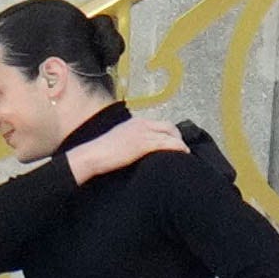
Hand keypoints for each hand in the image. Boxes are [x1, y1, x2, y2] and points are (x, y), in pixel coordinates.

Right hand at [67, 116, 186, 182]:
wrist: (93, 155)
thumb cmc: (100, 153)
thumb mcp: (117, 141)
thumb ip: (129, 141)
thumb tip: (135, 150)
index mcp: (134, 122)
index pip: (158, 124)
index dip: (169, 132)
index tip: (172, 141)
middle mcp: (141, 124)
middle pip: (167, 126)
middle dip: (177, 136)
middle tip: (182, 148)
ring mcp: (143, 132)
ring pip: (169, 134)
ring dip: (180, 143)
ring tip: (185, 152)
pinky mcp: (144, 143)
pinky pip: (167, 143)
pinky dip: (178, 147)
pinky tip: (183, 153)